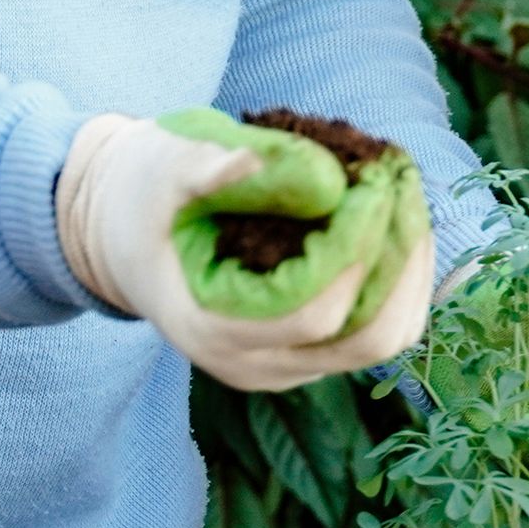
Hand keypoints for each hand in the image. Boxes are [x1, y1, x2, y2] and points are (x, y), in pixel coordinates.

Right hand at [55, 108, 433, 390]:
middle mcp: (254, 364)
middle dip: (401, 256)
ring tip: (405, 189)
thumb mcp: (167, 162)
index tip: (376, 175)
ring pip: (388, 336)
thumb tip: (320, 178)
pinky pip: (381, 325)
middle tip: (401, 179)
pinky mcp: (310, 350)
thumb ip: (227, 166)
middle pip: (370, 338)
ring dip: (412, 264)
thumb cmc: (140, 189)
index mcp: (212, 329)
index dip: (360, 244)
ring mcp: (286, 365)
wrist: (117, 229)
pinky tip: (401, 215)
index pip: (317, 311)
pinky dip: (404, 274)